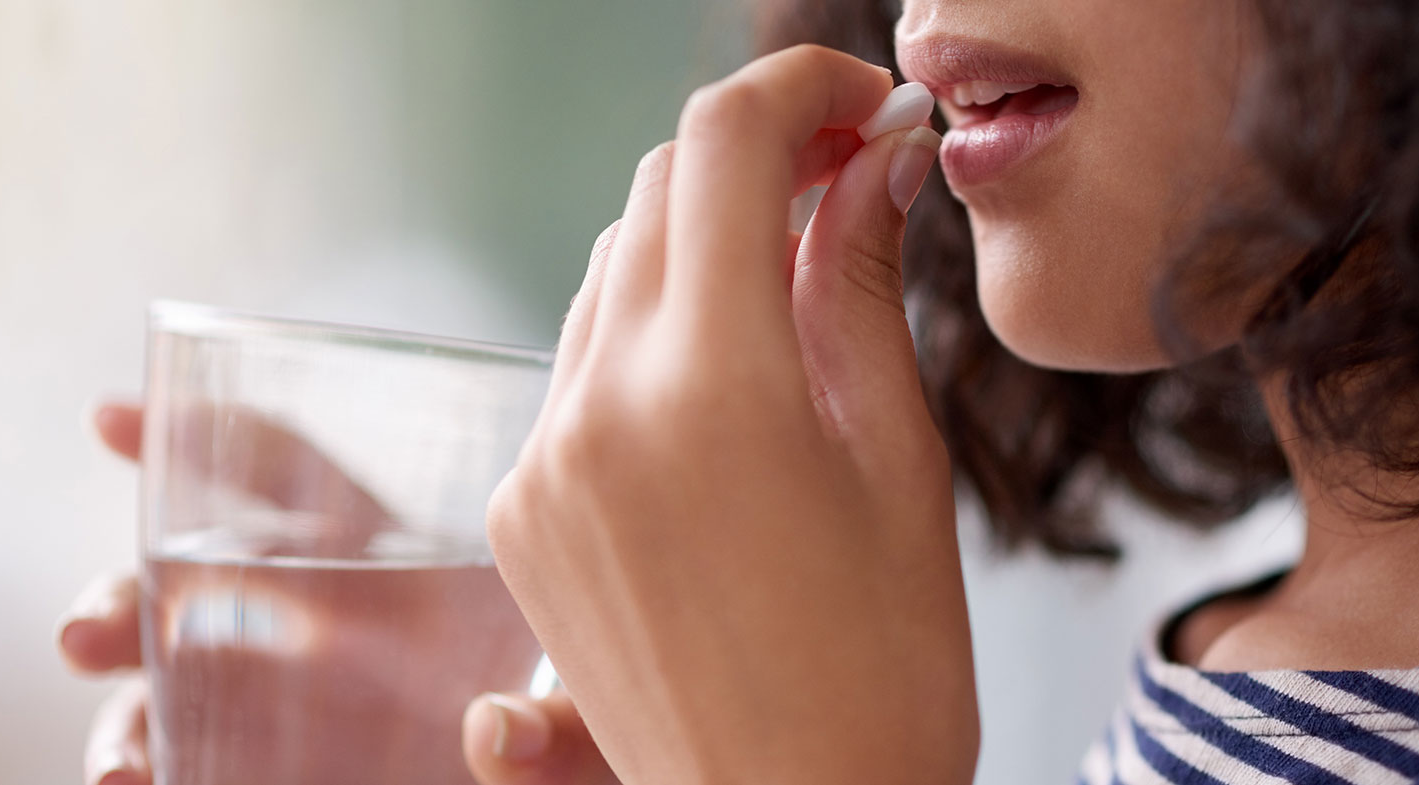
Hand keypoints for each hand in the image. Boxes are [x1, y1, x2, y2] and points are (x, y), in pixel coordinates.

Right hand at [59, 403, 620, 784]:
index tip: (107, 421)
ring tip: (123, 765)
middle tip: (86, 633)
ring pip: (177, 693)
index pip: (295, 473)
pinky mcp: (276, 762)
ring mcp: (294, 704)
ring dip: (124, 716)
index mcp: (396, 564)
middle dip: (126, 599)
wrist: (590, 755)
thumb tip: (493, 739)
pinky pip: (195, 761)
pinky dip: (150, 770)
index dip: (207, 441)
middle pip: (199, 587)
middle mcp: (329, 625)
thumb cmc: (596, 716)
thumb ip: (563, 731)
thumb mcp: (591, 708)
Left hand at [487, 44, 975, 784]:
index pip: (723, 144)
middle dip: (755, 158)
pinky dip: (653, 336)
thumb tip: (875, 158)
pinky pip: (579, 367)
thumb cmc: (885, 671)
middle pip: (659, 190)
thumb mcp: (899, 462)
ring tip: (798, 291)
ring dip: (703, 246)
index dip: (797, 86)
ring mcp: (540, 463)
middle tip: (846, 176)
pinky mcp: (519, 512)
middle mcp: (597, 410)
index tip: (858, 98)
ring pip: (613, 273)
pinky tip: (729, 390)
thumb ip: (866, 285)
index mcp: (711, 390)